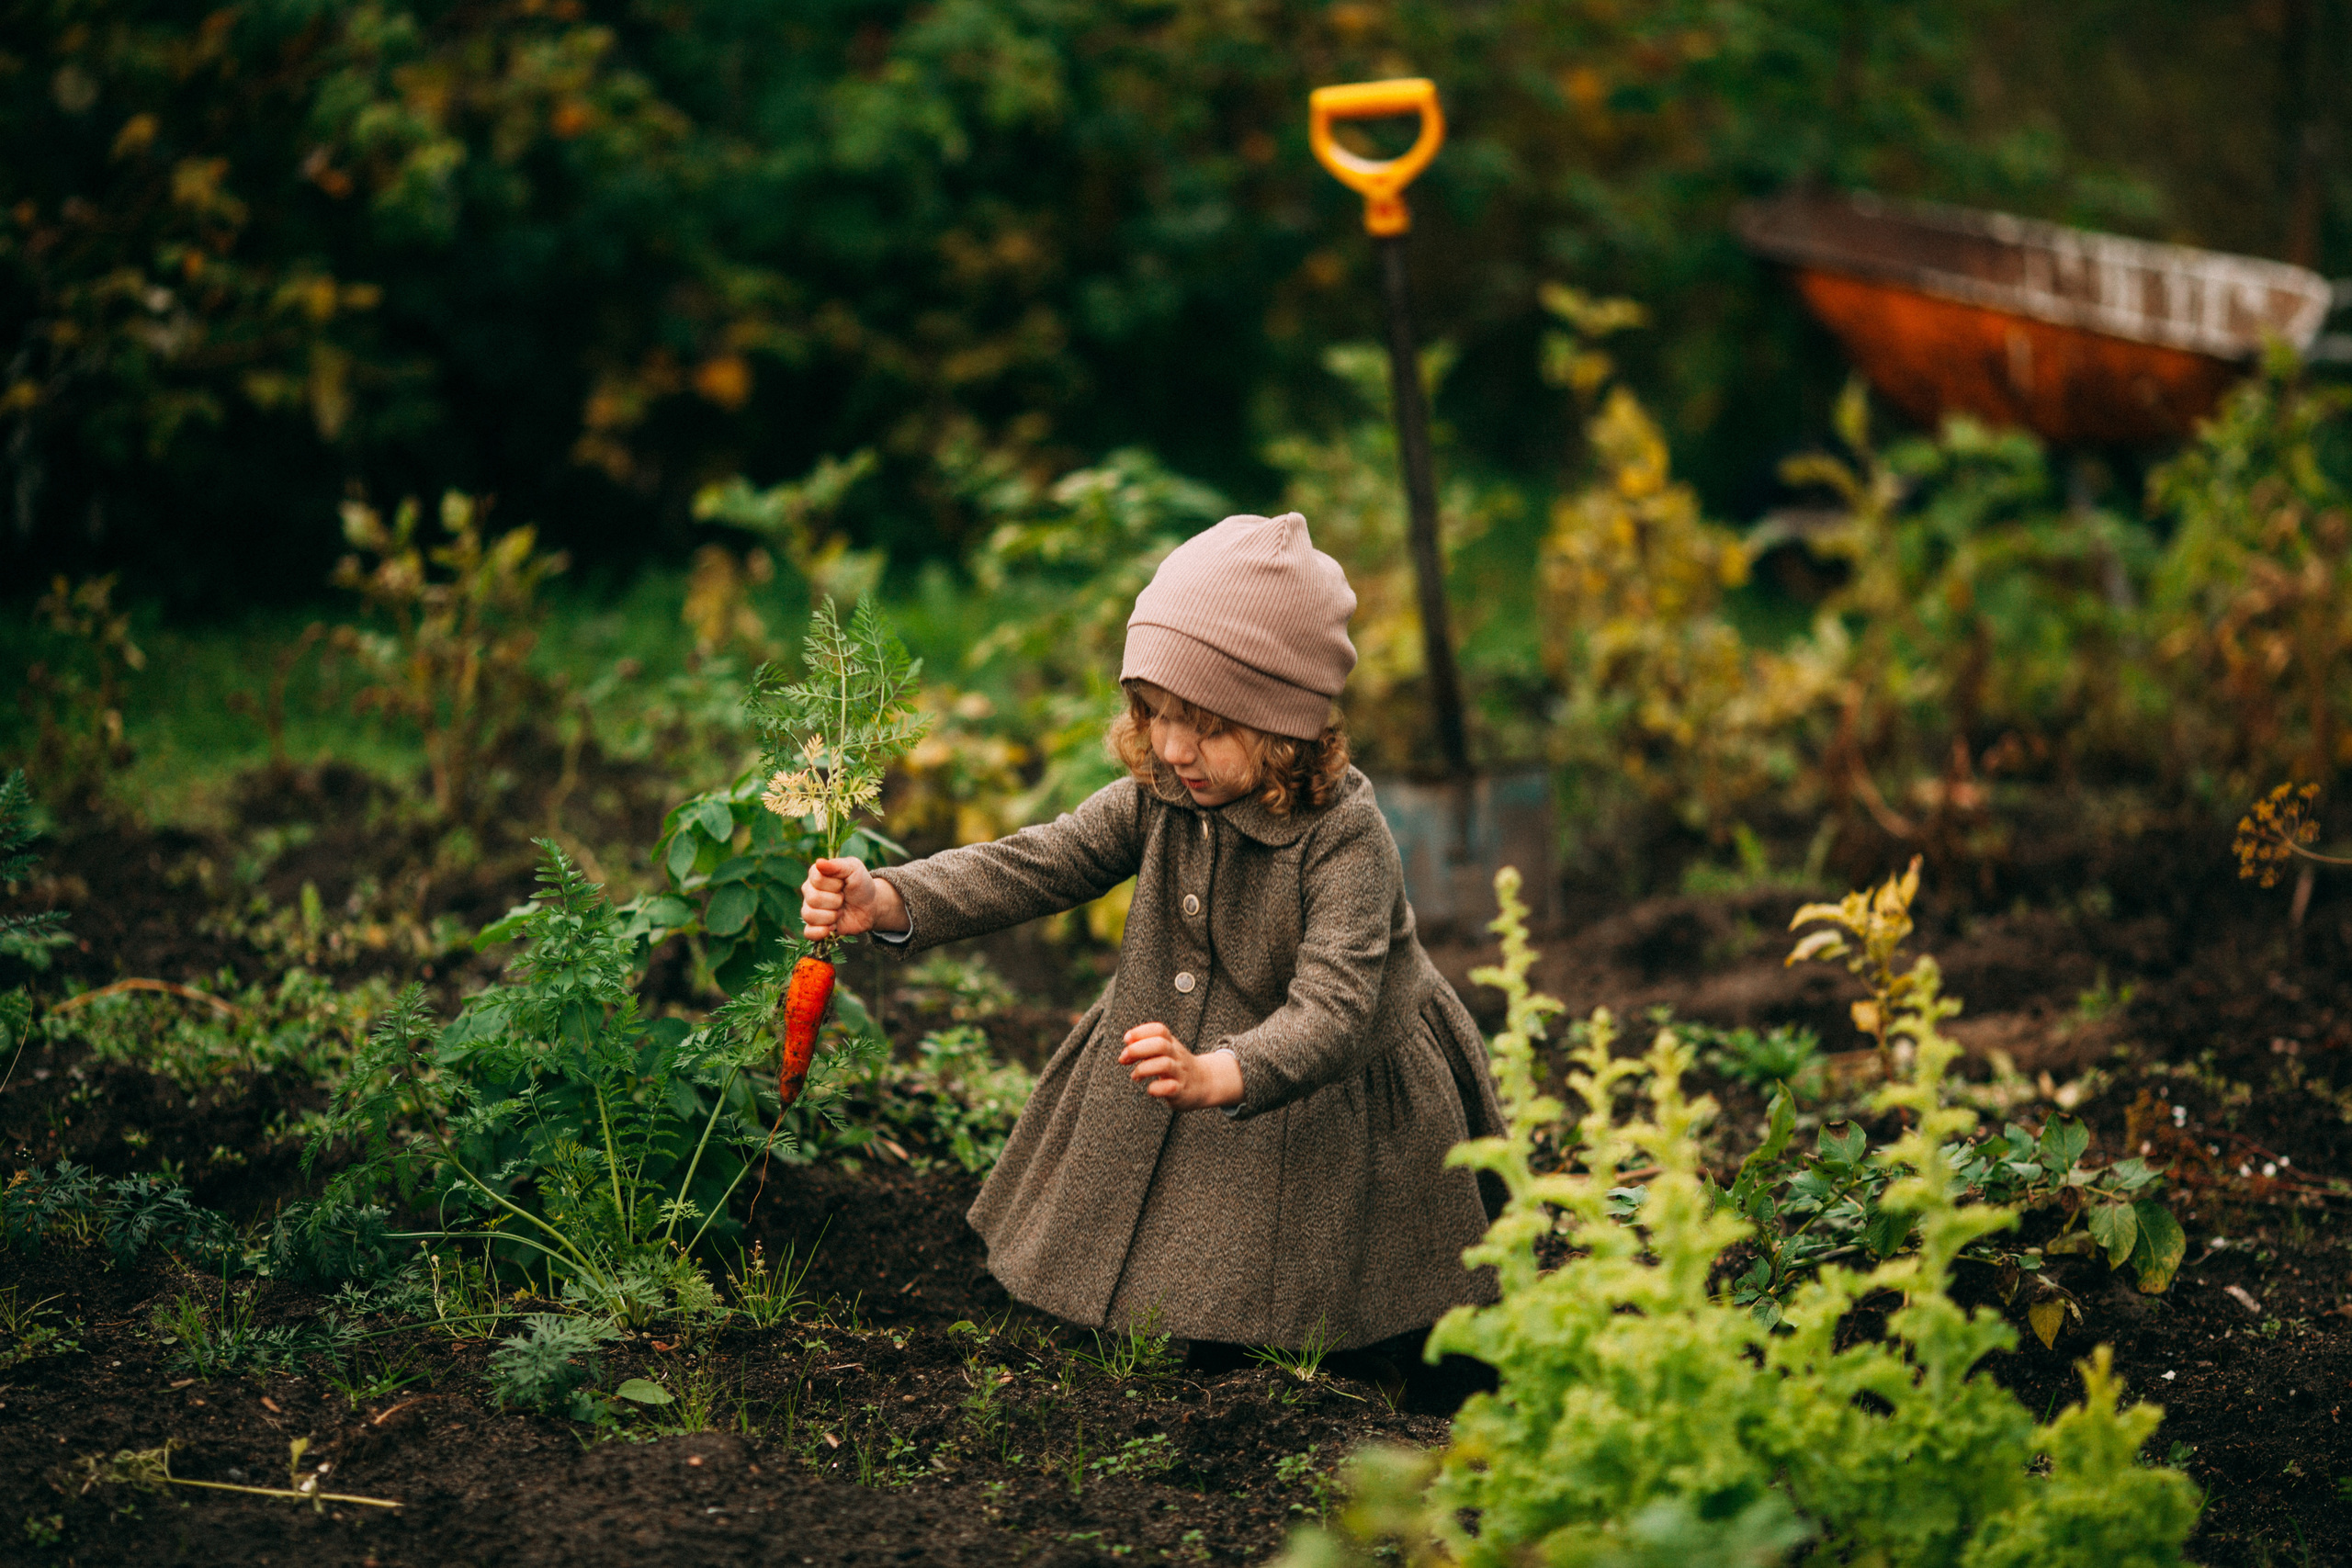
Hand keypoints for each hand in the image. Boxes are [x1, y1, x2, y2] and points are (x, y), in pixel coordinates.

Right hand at [800, 856, 907, 940]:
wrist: (871, 907)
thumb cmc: (861, 885)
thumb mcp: (855, 870)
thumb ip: (838, 866)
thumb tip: (819, 862)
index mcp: (816, 875)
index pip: (817, 879)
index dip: (834, 884)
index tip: (844, 884)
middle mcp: (809, 891)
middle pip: (813, 899)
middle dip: (836, 901)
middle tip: (844, 899)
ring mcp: (810, 909)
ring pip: (809, 916)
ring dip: (831, 916)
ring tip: (841, 911)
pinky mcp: (815, 927)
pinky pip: (808, 933)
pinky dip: (821, 932)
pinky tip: (833, 928)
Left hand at [1118, 1022, 1242, 1111]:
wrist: (1205, 1084)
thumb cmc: (1177, 1067)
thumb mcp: (1165, 1052)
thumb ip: (1146, 1048)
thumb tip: (1126, 1047)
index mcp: (1172, 1044)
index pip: (1159, 1030)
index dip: (1140, 1031)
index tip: (1126, 1039)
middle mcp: (1177, 1056)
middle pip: (1160, 1044)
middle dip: (1137, 1049)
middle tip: (1123, 1058)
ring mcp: (1180, 1073)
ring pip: (1164, 1064)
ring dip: (1143, 1069)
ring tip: (1135, 1076)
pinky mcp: (1181, 1091)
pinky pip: (1170, 1087)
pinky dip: (1155, 1088)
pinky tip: (1150, 1089)